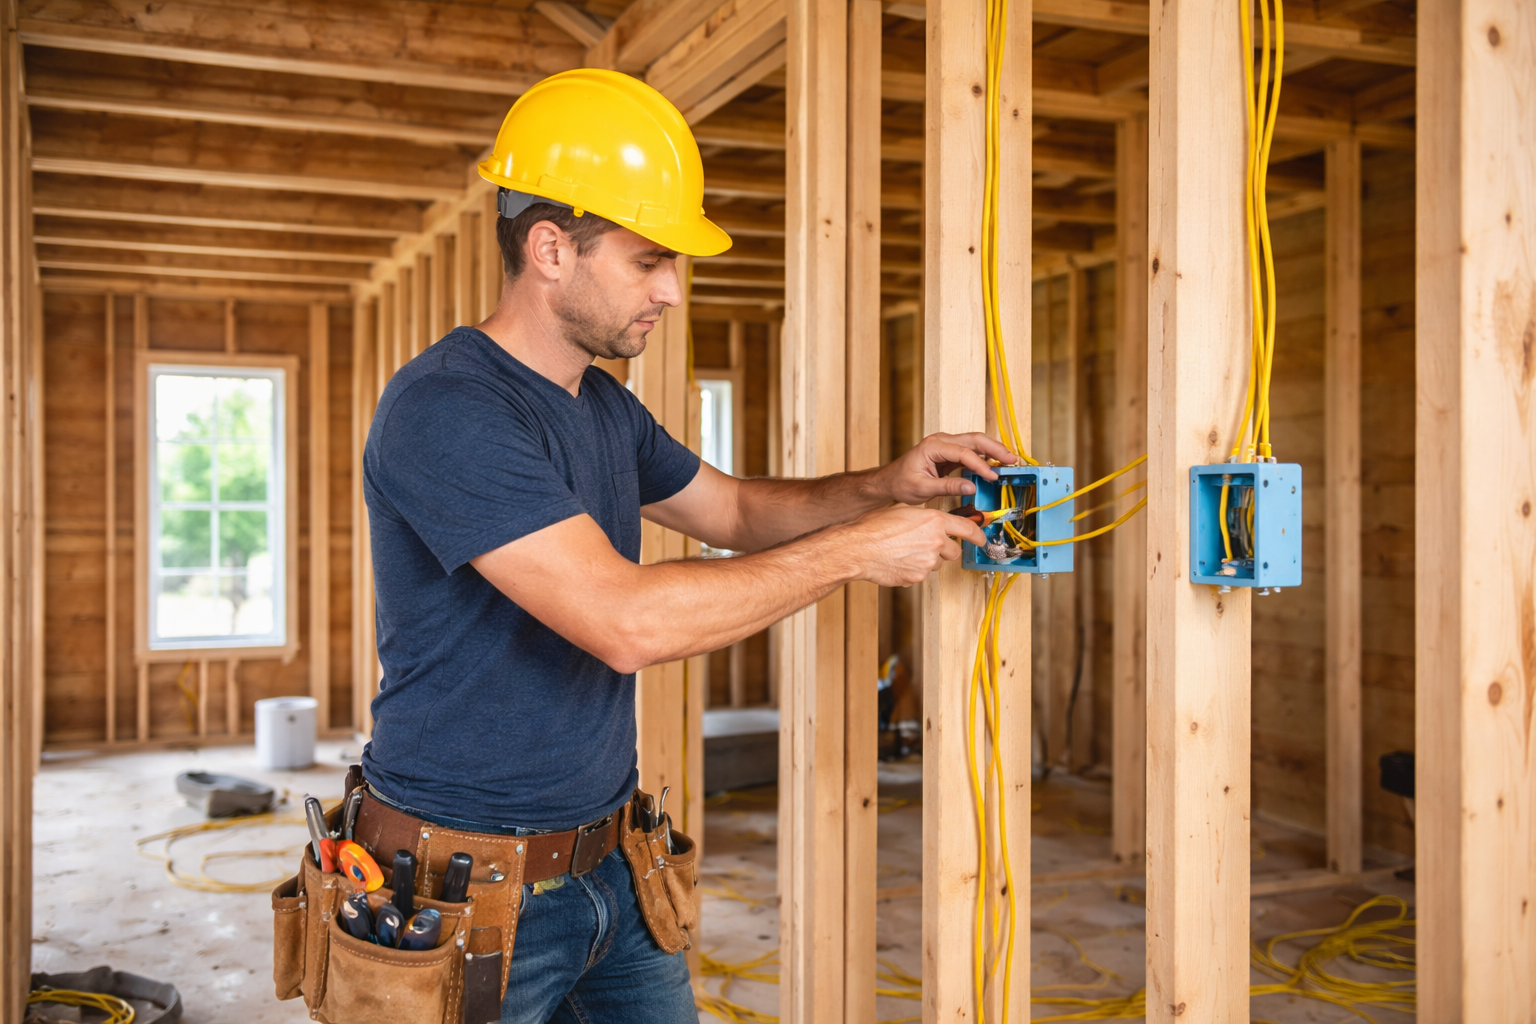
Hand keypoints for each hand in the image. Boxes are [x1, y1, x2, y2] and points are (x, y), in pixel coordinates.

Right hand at [837, 505, 987, 586]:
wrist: (858, 548)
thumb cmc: (874, 528)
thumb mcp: (902, 511)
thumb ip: (923, 517)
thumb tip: (930, 520)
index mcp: (934, 521)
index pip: (968, 528)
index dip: (978, 535)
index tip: (982, 539)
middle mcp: (935, 541)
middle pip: (954, 551)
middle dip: (946, 550)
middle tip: (930, 547)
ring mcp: (927, 561)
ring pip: (937, 564)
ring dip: (927, 560)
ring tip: (906, 552)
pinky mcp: (917, 577)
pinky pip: (921, 575)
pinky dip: (913, 570)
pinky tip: (898, 562)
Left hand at [872, 432, 1017, 505]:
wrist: (890, 481)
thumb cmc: (901, 482)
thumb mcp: (922, 489)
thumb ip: (947, 487)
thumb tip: (971, 488)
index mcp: (932, 446)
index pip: (962, 452)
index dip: (980, 465)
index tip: (992, 477)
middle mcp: (941, 441)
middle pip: (974, 440)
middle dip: (995, 448)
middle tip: (1012, 460)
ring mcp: (946, 446)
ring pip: (975, 443)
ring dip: (993, 451)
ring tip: (1009, 461)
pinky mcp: (950, 454)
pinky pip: (971, 452)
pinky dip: (985, 457)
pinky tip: (995, 465)